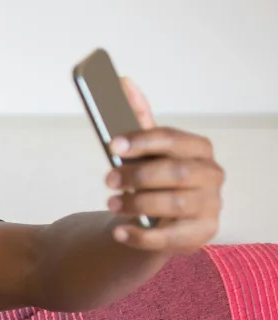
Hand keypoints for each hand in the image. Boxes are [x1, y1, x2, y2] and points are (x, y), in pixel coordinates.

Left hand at [106, 78, 224, 252]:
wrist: (161, 218)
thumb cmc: (154, 176)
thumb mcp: (146, 148)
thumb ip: (138, 118)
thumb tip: (122, 82)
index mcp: (198, 148)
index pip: (173, 139)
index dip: (143, 141)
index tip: (113, 144)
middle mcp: (211, 175)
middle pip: (176, 172)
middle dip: (138, 176)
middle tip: (108, 180)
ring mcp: (210, 206)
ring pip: (175, 204)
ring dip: (138, 204)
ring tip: (112, 204)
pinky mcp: (202, 234)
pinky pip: (171, 238)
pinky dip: (141, 236)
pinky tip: (119, 232)